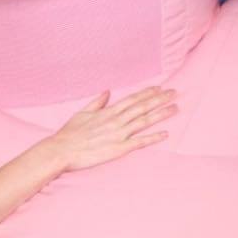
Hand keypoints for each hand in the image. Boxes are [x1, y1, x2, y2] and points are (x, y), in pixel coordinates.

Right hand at [53, 87, 175, 171]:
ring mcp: (119, 134)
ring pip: (144, 121)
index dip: (147, 93)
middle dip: (160, 99)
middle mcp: (117, 120)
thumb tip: (108, 92)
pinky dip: (153, 137)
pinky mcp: (119, 149)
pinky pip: (140, 142)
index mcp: (108, 111)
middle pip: (142, 107)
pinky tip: (165, 133)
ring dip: (161, 114)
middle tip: (174, 93)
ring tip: (175, 108)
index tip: (159, 88)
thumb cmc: (69, 133)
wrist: (62, 150)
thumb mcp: (82, 113)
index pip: (132, 99)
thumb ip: (97, 102)